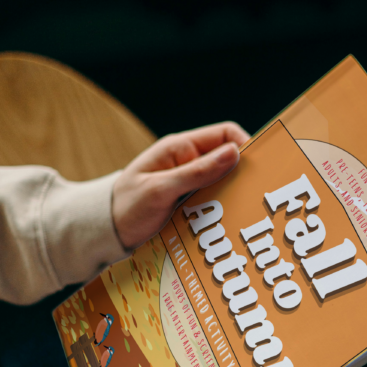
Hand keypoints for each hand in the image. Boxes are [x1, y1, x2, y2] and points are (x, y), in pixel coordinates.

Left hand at [112, 122, 249, 249]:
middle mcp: (188, 162)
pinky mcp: (188, 203)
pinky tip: (229, 225)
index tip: (261, 168)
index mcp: (180, 148)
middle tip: (260, 195)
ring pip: (223, 184)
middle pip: (228, 161)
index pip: (225, 134)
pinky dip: (222, 211)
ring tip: (247, 213)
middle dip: (245, 176)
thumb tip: (234, 153)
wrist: (104, 231)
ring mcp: (189, 184)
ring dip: (234, 197)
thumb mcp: (161, 189)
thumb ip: (197, 172)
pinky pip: (213, 202)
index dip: (246, 146)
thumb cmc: (126, 206)